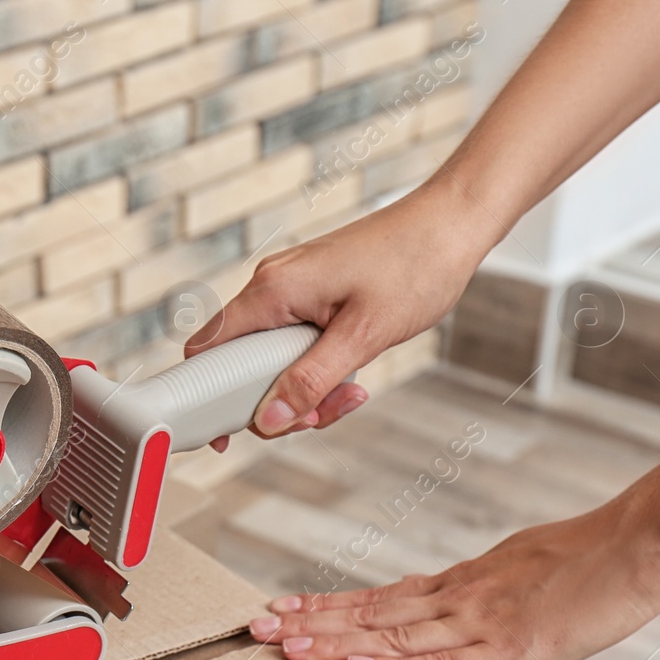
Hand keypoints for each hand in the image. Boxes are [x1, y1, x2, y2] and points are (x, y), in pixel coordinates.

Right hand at [185, 178, 498, 443]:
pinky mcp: (311, 293)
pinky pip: (295, 344)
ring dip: (304, 388)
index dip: (208, 398)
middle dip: (276, 401)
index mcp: (271, 290)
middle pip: (240, 364)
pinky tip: (354, 375)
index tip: (231, 435)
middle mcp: (271, 286)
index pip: (208, 350)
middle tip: (320, 415)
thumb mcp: (363, 336)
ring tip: (351, 394)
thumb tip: (270, 419)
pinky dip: (317, 368)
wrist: (452, 223)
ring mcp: (291, 288)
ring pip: (272, 359)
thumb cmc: (414, 266)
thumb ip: (311, 380)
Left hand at [247, 503, 659, 659]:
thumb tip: (440, 607)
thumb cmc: (588, 559)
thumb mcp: (517, 571)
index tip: (282, 610)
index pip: (379, 599)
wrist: (640, 543)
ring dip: (332, 642)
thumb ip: (476, 592)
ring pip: (391, 635)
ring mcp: (480, 624)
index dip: (328, 606)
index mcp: (459, 585)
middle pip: (370, 614)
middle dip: (310, 623)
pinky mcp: (510, 650)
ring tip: (282, 645)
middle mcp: (457, 601)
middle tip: (255, 627)